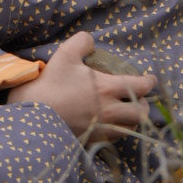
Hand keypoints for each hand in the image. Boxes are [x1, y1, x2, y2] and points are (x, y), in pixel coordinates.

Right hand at [7, 31, 155, 142]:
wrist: (32, 115)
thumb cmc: (50, 83)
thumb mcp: (65, 54)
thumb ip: (82, 42)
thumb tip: (91, 41)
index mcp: (107, 89)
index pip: (141, 87)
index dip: (149, 82)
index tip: (150, 79)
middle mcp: (110, 111)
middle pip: (140, 113)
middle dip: (143, 105)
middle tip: (138, 98)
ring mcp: (102, 129)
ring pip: (130, 129)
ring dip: (132, 120)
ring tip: (127, 113)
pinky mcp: (92, 141)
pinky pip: (114, 139)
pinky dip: (117, 132)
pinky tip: (110, 125)